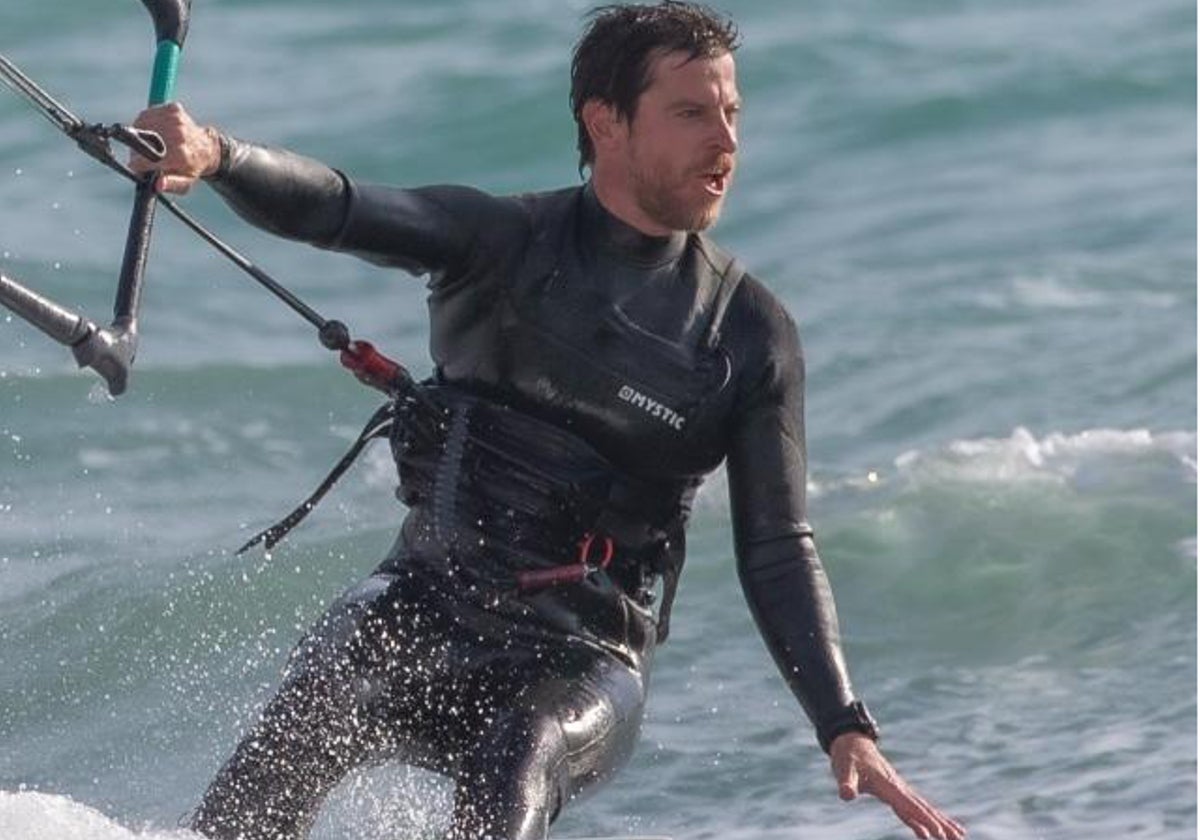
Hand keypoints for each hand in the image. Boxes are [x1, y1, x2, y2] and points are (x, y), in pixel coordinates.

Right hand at [129, 102, 220, 193]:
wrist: (208, 149)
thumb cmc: (191, 168)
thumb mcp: (185, 184)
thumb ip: (171, 185)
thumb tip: (157, 184)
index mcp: (179, 156)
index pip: (143, 160)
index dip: (137, 165)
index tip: (139, 168)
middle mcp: (178, 135)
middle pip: (140, 142)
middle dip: (138, 151)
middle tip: (147, 157)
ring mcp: (175, 120)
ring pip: (141, 126)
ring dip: (141, 135)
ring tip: (152, 144)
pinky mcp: (173, 109)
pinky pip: (148, 114)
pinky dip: (147, 123)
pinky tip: (156, 131)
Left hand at [830, 732, 965, 839]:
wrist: (852, 742)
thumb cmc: (847, 756)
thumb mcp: (843, 769)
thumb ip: (845, 782)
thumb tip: (846, 795)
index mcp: (887, 785)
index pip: (908, 805)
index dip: (923, 819)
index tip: (939, 833)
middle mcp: (898, 787)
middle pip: (923, 808)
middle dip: (941, 824)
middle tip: (959, 839)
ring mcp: (899, 789)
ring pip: (923, 808)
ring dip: (940, 822)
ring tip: (959, 836)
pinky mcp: (896, 791)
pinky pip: (914, 808)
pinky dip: (926, 818)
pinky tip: (932, 831)